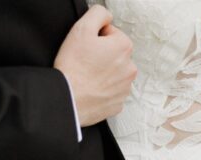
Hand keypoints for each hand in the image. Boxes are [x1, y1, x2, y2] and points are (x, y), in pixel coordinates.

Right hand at [54, 5, 136, 127]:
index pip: (112, 33)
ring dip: (104, 72)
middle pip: (115, 53)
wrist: (70, 99)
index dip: (97, 37)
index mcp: (124, 47)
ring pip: (115, 73)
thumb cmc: (74, 66)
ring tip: (88, 75)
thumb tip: (106, 16)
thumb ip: (98, 14)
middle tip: (86, 60)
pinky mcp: (119, 103)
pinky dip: (103, 89)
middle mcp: (130, 68)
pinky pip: (112, 91)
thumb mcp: (82, 28)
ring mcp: (125, 88)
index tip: (87, 46)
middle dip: (103, 54)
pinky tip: (91, 88)